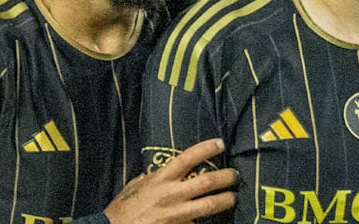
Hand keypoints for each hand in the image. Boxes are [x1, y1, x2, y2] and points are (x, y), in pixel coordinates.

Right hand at [104, 138, 236, 223]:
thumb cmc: (122, 209)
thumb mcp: (134, 187)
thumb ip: (147, 179)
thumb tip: (153, 173)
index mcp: (160, 180)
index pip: (187, 158)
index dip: (205, 148)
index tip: (220, 143)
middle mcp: (171, 195)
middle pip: (205, 182)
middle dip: (225, 177)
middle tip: (235, 175)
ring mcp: (176, 214)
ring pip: (209, 205)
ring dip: (225, 200)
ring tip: (233, 197)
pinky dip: (204, 222)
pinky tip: (215, 221)